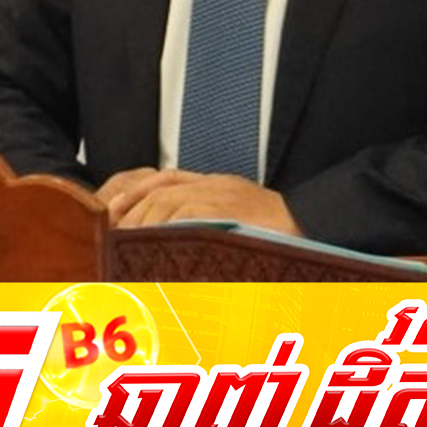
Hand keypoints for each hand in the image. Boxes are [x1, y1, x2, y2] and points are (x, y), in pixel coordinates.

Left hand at [96, 168, 301, 233]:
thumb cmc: (279, 233)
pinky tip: (150, 243)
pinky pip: (184, 212)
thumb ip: (209, 224)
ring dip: (141, 222)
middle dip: (131, 211)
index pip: (163, 180)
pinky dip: (163, 226)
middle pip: (157, 189)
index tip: (114, 214)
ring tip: (126, 244)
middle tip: (113, 235)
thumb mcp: (238, 221)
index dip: (134, 195)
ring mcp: (219, 193)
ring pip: (165, 200)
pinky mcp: (225, 207)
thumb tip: (178, 246)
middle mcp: (213, 184)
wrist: (313, 224)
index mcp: (215, 185)